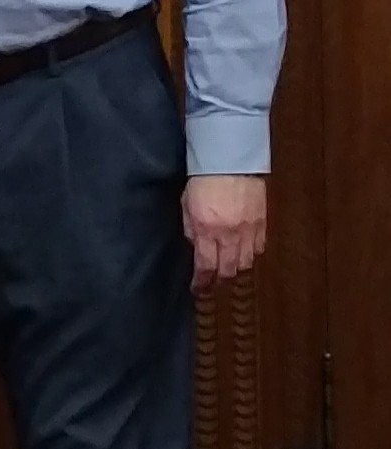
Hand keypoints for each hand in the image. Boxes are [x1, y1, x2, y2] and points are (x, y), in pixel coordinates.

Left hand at [182, 175, 266, 295]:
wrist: (230, 159)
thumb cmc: (203, 179)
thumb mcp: (187, 205)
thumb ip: (192, 229)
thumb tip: (197, 247)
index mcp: (207, 231)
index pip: (206, 267)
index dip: (202, 282)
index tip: (198, 288)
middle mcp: (229, 235)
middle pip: (228, 270)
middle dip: (219, 278)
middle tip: (213, 279)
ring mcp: (248, 229)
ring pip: (246, 262)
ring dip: (236, 267)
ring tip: (229, 265)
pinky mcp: (262, 221)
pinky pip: (259, 247)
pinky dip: (251, 253)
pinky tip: (244, 250)